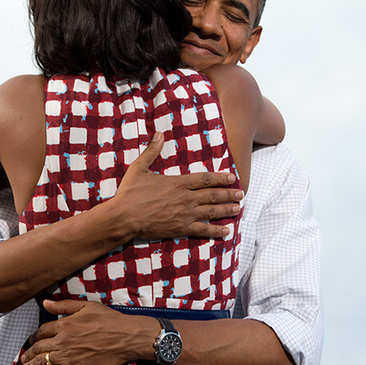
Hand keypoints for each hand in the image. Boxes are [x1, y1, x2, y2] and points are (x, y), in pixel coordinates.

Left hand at [19, 299, 156, 364]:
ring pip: (42, 361)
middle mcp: (63, 340)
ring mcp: (67, 356)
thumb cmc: (109, 320)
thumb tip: (46, 303)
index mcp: (65, 324)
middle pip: (39, 347)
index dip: (35, 335)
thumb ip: (63, 306)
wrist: (125, 336)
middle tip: (24, 355)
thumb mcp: (86, 306)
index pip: (43, 330)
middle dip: (29, 352)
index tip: (33, 339)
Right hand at [113, 132, 242, 239]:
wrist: (124, 217)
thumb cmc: (130, 193)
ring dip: (226, 210)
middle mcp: (186, 198)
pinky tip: (226, 231)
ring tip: (238, 209)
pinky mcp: (181, 228)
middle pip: (213, 195)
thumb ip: (152, 151)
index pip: (205, 179)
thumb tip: (159, 133)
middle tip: (241, 194)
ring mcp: (185, 214)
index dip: (220, 178)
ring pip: (212, 212)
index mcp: (178, 183)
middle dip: (228, 194)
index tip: (232, 177)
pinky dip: (216, 231)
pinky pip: (203, 230)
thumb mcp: (139, 168)